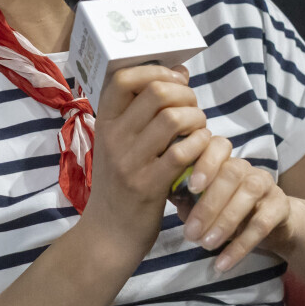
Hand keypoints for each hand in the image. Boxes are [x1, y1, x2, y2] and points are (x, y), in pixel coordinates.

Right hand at [87, 64, 211, 243]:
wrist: (107, 235)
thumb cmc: (120, 186)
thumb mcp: (119, 146)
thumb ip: (142, 114)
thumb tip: (179, 73)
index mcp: (104, 123)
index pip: (123, 78)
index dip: (155, 70)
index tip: (176, 80)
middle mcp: (113, 138)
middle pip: (155, 92)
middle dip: (185, 94)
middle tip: (193, 109)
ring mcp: (129, 161)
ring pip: (173, 119)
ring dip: (196, 119)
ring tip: (198, 131)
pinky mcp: (148, 185)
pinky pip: (182, 152)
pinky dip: (200, 146)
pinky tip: (200, 152)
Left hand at [178, 137, 295, 271]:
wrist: (271, 224)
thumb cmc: (224, 208)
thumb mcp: (201, 202)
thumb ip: (183, 196)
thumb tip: (161, 194)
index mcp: (222, 159)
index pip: (216, 148)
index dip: (205, 164)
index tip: (192, 187)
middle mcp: (245, 167)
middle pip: (230, 174)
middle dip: (208, 205)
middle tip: (190, 233)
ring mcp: (265, 184)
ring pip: (247, 195)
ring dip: (225, 222)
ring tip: (206, 245)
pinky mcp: (280, 206)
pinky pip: (262, 224)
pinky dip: (241, 245)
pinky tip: (223, 262)